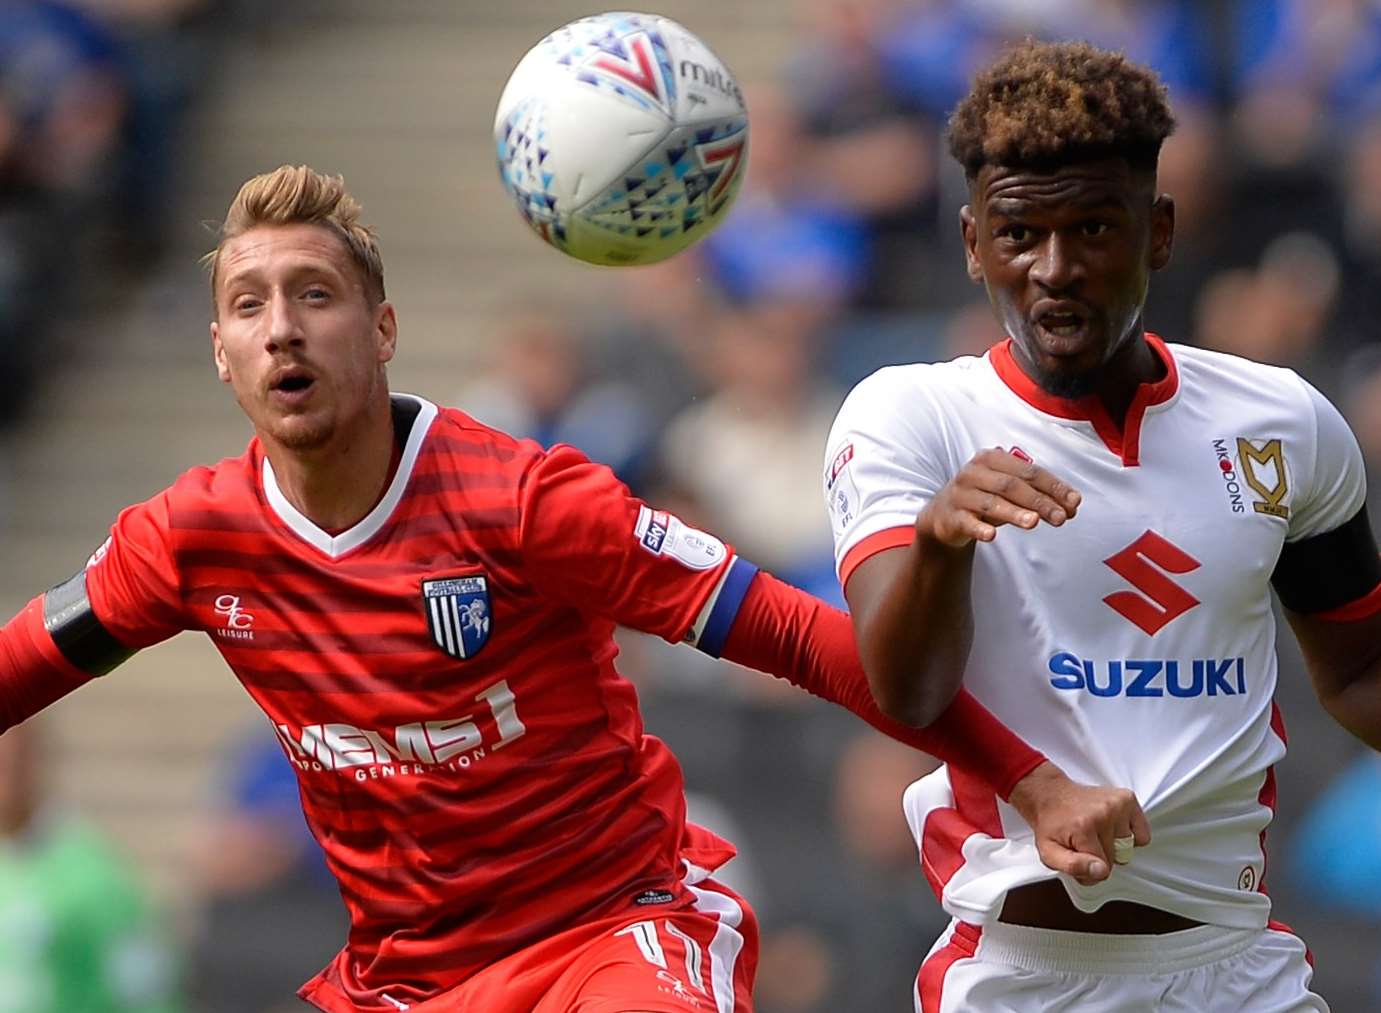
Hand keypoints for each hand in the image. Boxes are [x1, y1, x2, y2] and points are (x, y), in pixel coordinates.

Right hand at [915, 448, 1081, 548]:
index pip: (1028, 471)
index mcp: (992, 459)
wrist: (944, 515)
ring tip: (1034, 522)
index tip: (1074, 502)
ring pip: (991, 503)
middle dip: (1039, 501)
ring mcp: (961, 494)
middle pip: (1012, 486)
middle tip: (1061, 517)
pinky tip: (992, 535)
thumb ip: (1037, 496)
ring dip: (1014, 513)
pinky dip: (980, 529)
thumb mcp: (1009, 492)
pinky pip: (967, 523)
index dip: (1053, 486)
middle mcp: (974, 472)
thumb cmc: (984, 498)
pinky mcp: (951, 517)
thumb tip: (1071, 506)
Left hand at [1008, 761, 1150, 885]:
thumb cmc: (1050, 824)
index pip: (1103, 869)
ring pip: (1128, 846)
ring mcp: (1117, 804)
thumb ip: (1072, 867)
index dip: (1090, 869)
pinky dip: (1131, 835)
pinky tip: (1112, 828)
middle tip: (1084, 842)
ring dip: (1114, 844)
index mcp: (1083, 827)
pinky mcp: (1127, 799)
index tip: (1078, 855)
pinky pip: (1142, 834)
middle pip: (1116, 858)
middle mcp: (1103, 813)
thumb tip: (1100, 871)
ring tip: (1096, 832)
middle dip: (1101, 855)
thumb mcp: (1048, 852)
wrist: (1050, 795)